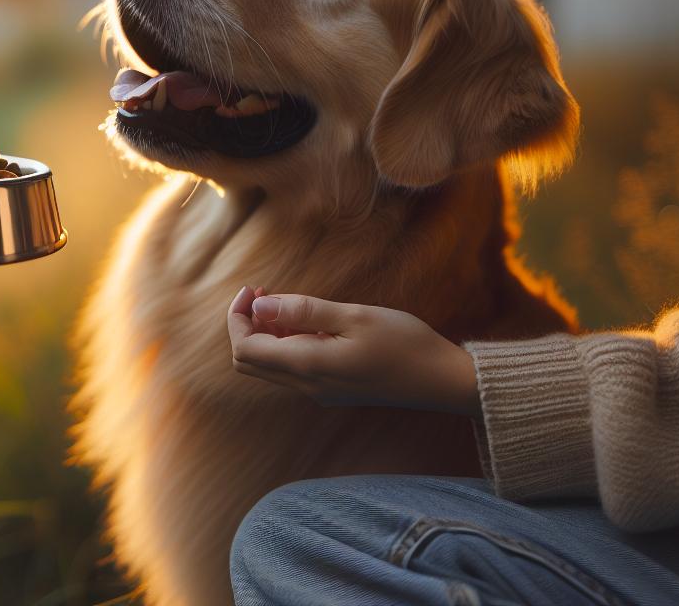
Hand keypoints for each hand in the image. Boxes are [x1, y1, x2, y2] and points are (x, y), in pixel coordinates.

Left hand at [225, 287, 479, 415]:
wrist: (442, 381)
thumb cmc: (404, 343)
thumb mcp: (354, 316)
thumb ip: (304, 311)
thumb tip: (259, 305)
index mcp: (308, 366)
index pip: (244, 349)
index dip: (237, 317)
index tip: (254, 288)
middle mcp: (306, 385)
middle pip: (250, 361)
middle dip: (246, 324)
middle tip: (264, 292)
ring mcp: (319, 391)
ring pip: (269, 366)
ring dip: (266, 333)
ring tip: (286, 302)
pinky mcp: (331, 389)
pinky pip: (292, 369)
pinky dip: (286, 343)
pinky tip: (308, 321)